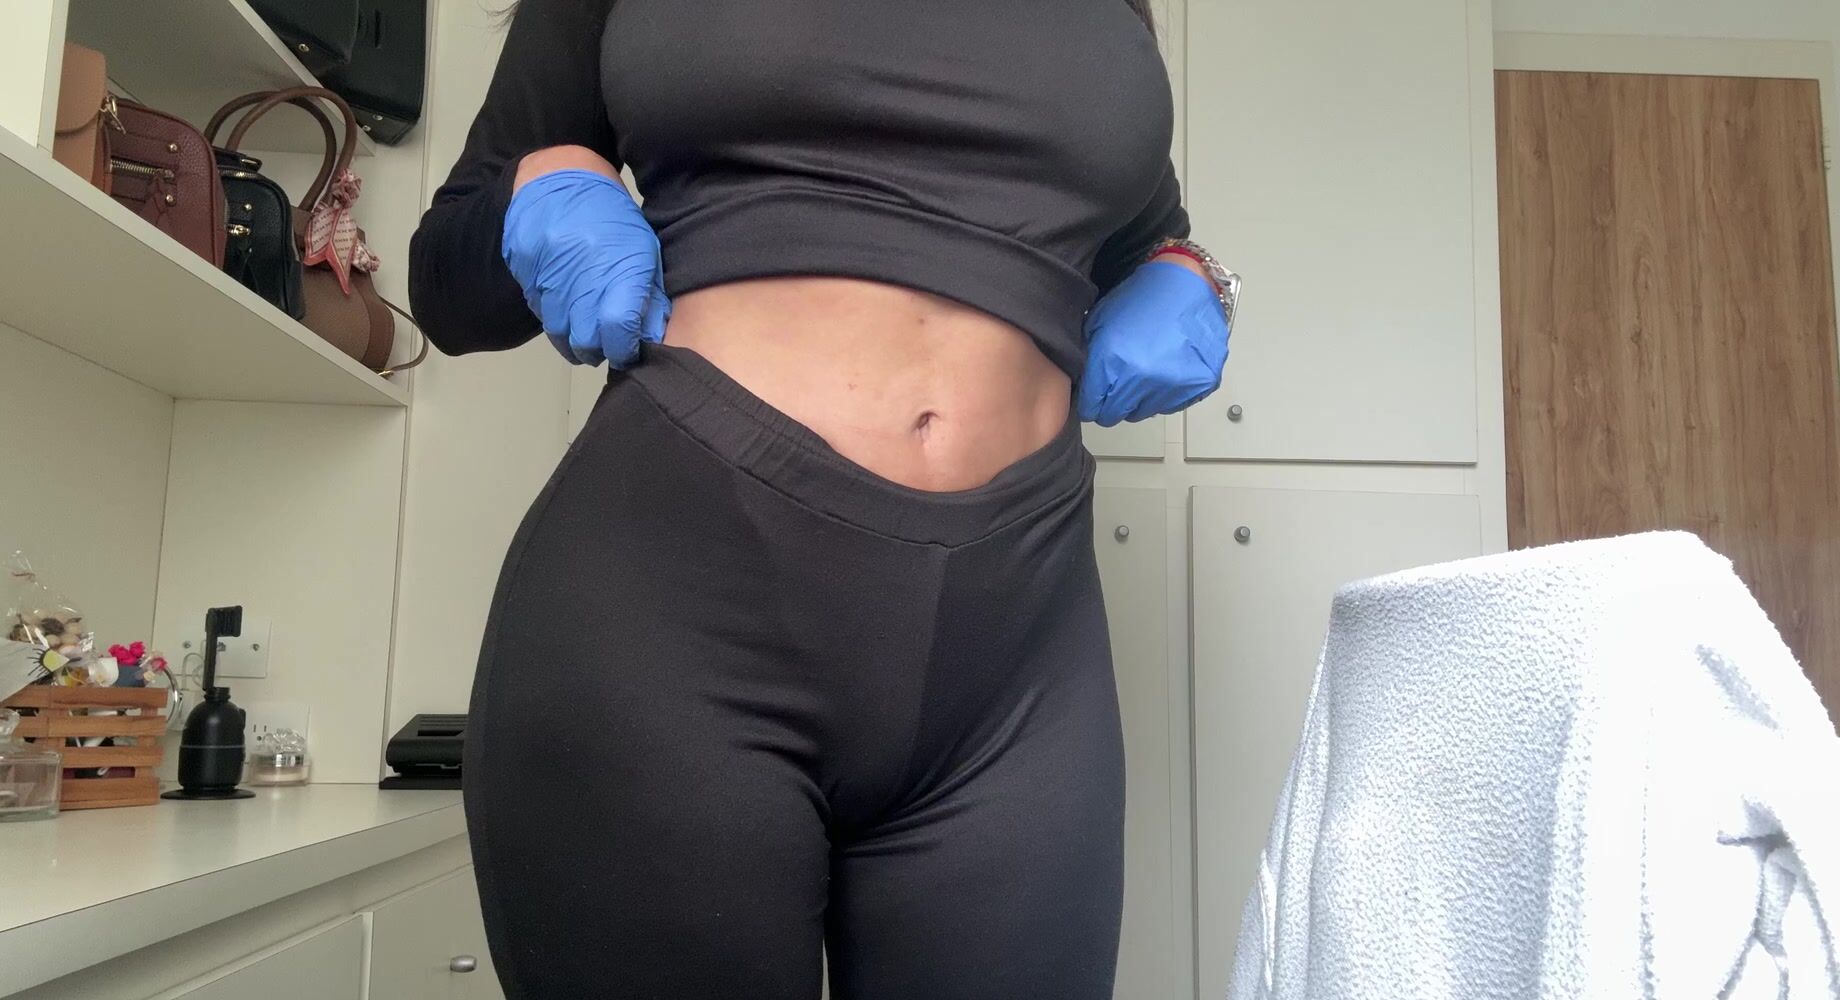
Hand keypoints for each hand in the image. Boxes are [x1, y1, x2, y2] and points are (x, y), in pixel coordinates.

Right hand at [501, 168, 668, 366]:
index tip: (628, 351)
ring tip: (588, 335)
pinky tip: (568, 310)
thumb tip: (652, 336)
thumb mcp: (642, 249)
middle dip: (599, 351)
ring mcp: (548, 278)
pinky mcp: (526, 276)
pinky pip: (541, 313)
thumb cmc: (611, 216)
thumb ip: (649, 295)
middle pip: (586, 341)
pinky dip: (557, 320)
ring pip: (560, 332)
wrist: (559, 180)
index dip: (624, 349)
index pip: (618, 331)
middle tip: (607, 347)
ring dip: (575, 342)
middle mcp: (579, 277)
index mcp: (616, 268)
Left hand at [1077, 260, 1230, 425]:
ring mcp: (1175, 384)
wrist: (1184, 280)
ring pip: (1144, 412)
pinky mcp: (1199, 384)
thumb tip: (1083, 389)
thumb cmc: (1141, 298)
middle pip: (1116, 414)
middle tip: (1114, 386)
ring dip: (1138, 399)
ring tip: (1141, 372)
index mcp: (1115, 362)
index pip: (1092, 407)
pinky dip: (1163, 394)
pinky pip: (1171, 405)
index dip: (1089, 402)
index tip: (1091, 399)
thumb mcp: (1100, 324)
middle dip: (1111, 403)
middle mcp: (1144, 378)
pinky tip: (1162, 371)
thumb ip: (1089, 362)